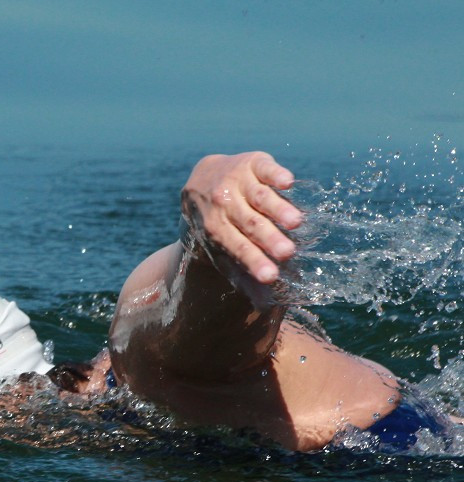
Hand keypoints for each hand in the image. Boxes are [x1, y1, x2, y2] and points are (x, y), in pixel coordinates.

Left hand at [181, 152, 301, 283]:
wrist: (201, 179)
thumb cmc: (217, 222)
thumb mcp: (219, 243)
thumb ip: (239, 267)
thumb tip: (263, 303)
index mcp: (216, 229)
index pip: (237, 248)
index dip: (254, 262)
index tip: (271, 277)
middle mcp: (224, 204)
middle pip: (249, 225)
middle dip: (268, 239)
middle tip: (287, 253)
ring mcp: (237, 181)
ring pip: (259, 197)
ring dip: (277, 209)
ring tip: (296, 222)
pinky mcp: (251, 162)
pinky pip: (264, 168)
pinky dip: (275, 174)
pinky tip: (288, 183)